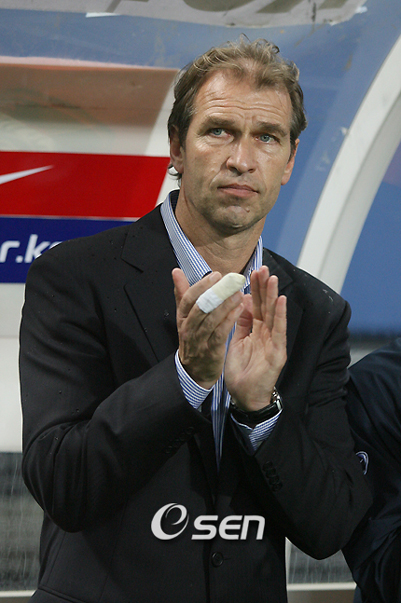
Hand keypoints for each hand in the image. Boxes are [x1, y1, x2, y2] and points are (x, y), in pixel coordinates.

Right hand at [172, 268, 243, 388]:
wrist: (194, 371)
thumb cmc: (193, 339)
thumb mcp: (185, 317)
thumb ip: (182, 294)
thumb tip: (176, 272)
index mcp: (182, 318)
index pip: (188, 299)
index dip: (201, 286)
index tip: (216, 275)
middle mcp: (188, 329)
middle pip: (200, 307)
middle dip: (216, 292)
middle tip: (231, 280)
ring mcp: (199, 341)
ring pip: (211, 319)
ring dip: (226, 304)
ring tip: (239, 292)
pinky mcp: (211, 351)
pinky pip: (220, 333)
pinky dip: (230, 319)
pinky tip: (240, 309)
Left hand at [224, 266, 286, 410]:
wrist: (245, 396)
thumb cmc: (242, 371)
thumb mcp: (237, 342)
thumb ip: (240, 324)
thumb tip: (239, 303)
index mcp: (256, 330)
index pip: (256, 305)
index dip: (254, 289)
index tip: (252, 271)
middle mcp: (267, 333)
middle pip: (265, 306)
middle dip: (263, 287)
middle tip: (262, 267)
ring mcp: (273, 342)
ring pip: (273, 314)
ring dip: (273, 295)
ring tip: (272, 278)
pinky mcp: (277, 352)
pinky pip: (279, 331)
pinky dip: (280, 315)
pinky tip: (280, 300)